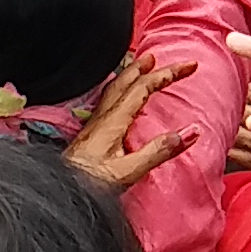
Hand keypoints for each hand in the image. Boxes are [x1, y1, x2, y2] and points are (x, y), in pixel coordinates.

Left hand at [63, 48, 199, 192]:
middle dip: (145, 67)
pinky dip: (120, 91)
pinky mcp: (89, 136)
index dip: (167, 74)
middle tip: (158, 58)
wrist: (59, 193)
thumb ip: (159, 150)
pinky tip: (120, 102)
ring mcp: (93, 126)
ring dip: (130, 76)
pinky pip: (108, 102)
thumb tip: (191, 131)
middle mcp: (102, 119)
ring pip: (114, 90)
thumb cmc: (88, 184)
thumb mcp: (129, 171)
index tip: (188, 67)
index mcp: (114, 122)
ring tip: (140, 69)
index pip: (143, 87)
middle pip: (125, 83)